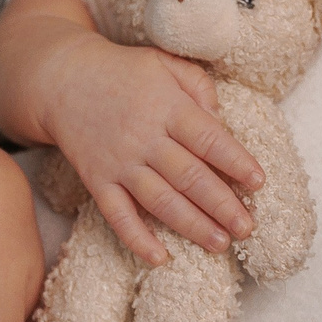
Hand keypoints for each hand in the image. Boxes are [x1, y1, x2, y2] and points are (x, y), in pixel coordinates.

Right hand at [36, 33, 264, 263]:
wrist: (62, 79)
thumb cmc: (124, 72)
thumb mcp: (165, 63)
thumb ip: (199, 87)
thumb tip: (221, 120)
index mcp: (167, 107)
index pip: (208, 138)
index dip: (236, 162)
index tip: (259, 183)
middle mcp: (145, 137)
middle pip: (189, 176)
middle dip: (222, 205)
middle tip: (248, 227)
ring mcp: (119, 162)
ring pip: (160, 200)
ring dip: (192, 225)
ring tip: (220, 244)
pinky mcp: (97, 180)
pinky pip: (117, 214)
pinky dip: (137, 238)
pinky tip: (160, 258)